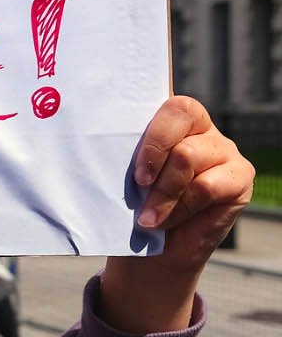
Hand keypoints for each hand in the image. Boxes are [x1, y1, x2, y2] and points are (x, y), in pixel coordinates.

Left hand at [100, 96, 253, 334]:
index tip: (131, 134)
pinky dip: (180, 208)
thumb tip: (97, 134)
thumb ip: (121, 148)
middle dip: (152, 150)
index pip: (160, 86)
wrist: (150, 254)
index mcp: (163, 116)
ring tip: (147, 216)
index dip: (152, 82)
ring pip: (187, 155)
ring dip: (162, 192)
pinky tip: (165, 222)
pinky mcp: (240, 175)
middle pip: (179, 113)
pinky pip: (206, 186)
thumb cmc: (129, 208)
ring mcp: (221, 147)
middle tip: (137, 182)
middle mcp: (197, 124)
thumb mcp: (119, 175)